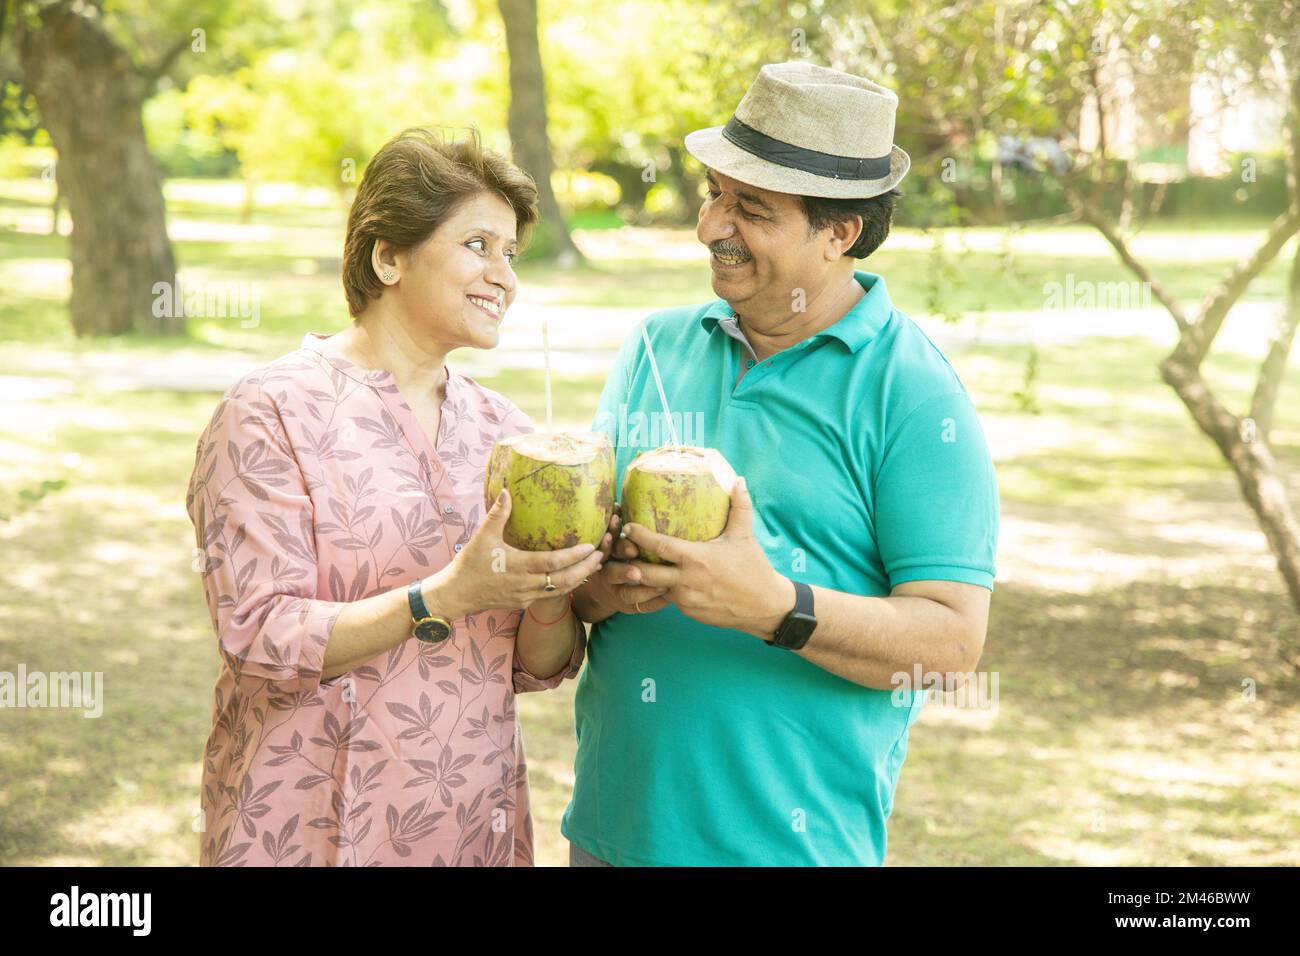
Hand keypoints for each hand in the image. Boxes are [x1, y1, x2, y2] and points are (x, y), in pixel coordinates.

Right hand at [432, 489, 603, 617]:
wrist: (457, 595)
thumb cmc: (469, 564)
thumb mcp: (482, 536)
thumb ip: (498, 514)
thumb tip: (507, 490)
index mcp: (517, 566)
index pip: (552, 563)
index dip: (573, 556)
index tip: (591, 546)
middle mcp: (525, 585)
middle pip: (564, 580)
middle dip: (585, 569)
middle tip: (602, 555)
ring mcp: (526, 597)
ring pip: (561, 591)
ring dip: (580, 579)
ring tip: (596, 566)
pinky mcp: (524, 603)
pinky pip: (551, 596)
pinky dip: (566, 587)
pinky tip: (575, 577)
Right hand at [577, 504, 670, 617]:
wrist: (603, 592)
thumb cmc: (613, 559)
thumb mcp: (609, 546)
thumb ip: (614, 530)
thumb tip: (618, 503)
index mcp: (603, 558)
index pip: (604, 550)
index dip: (608, 543)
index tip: (614, 535)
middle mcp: (607, 576)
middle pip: (613, 574)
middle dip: (624, 571)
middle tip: (636, 570)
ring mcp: (617, 594)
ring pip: (628, 595)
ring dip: (644, 590)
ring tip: (662, 585)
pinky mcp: (630, 607)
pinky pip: (643, 607)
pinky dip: (655, 602)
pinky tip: (669, 597)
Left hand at [618, 477, 793, 637]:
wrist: (764, 607)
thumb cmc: (753, 568)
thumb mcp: (744, 536)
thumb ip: (739, 506)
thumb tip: (738, 479)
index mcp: (695, 559)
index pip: (659, 546)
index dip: (639, 536)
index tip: (627, 526)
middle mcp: (685, 581)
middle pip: (644, 572)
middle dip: (627, 562)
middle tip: (618, 549)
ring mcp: (685, 599)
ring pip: (652, 589)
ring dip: (638, 579)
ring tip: (624, 568)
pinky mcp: (688, 612)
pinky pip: (666, 600)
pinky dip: (658, 591)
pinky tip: (650, 583)